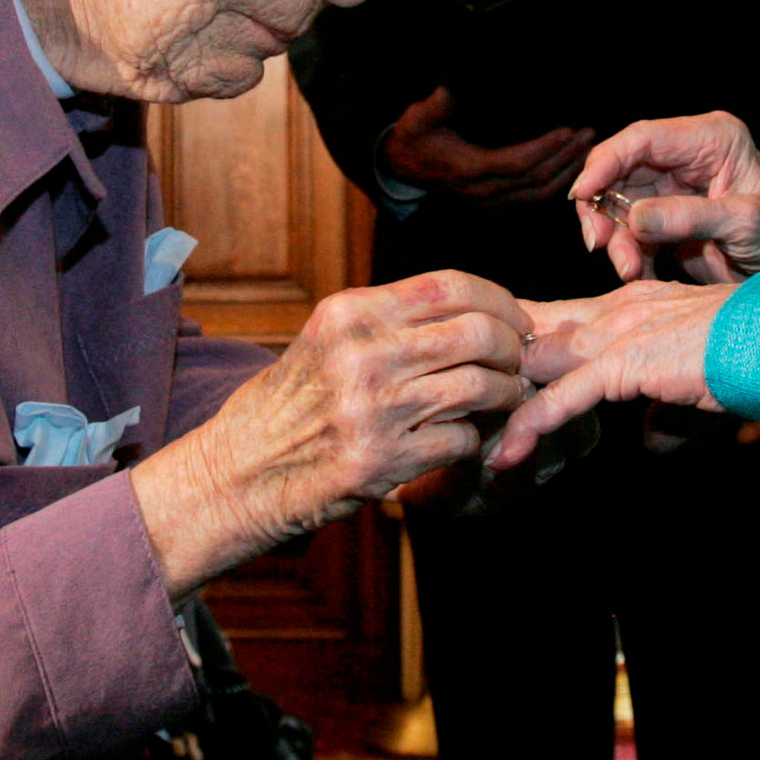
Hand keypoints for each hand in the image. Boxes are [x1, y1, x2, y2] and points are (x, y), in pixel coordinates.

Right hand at [131, 270, 530, 600]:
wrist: (238, 474)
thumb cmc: (289, 403)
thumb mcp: (328, 338)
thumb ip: (389, 318)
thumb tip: (472, 307)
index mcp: (350, 312)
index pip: (450, 285)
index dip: (499, 300)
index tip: (517, 318)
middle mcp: (362, 353)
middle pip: (476, 332)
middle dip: (514, 347)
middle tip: (521, 361)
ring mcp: (373, 409)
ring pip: (480, 385)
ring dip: (507, 394)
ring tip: (508, 399)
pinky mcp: (382, 461)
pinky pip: (462, 439)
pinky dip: (475, 439)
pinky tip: (467, 439)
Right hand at [385, 86, 593, 205]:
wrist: (402, 165)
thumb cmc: (414, 136)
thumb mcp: (421, 116)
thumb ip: (438, 102)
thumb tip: (450, 86)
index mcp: (470, 170)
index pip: (518, 163)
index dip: (545, 149)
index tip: (569, 130)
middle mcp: (484, 191)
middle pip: (536, 180)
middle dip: (566, 158)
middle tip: (590, 134)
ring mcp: (490, 200)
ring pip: (539, 193)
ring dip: (567, 171)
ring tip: (589, 148)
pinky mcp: (495, 201)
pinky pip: (533, 197)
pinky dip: (557, 182)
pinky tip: (572, 165)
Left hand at [486, 281, 731, 471]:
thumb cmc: (750, 357)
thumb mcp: (694, 387)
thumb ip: (664, 413)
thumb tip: (648, 447)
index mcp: (631, 305)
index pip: (557, 319)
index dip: (517, 343)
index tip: (481, 367)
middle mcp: (616, 311)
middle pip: (535, 337)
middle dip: (493, 372)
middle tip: (453, 404)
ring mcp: (617, 334)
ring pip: (539, 368)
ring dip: (500, 405)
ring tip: (466, 441)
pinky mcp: (625, 361)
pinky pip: (564, 399)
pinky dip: (531, 427)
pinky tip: (506, 456)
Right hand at [571, 112, 759, 283]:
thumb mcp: (744, 221)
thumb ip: (689, 217)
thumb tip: (634, 218)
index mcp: (709, 139)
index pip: (643, 138)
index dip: (606, 162)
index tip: (583, 194)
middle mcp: (686, 158)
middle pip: (621, 171)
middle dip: (603, 209)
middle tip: (597, 243)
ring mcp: (674, 189)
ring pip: (620, 206)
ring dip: (616, 240)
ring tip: (629, 270)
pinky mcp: (667, 220)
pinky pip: (631, 233)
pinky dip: (629, 255)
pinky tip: (641, 275)